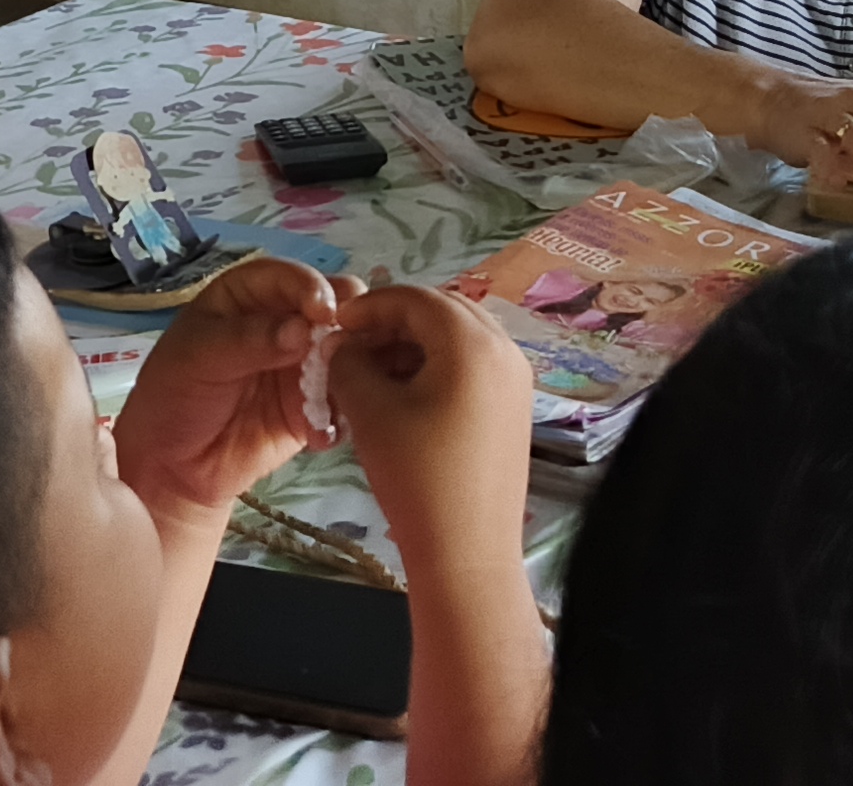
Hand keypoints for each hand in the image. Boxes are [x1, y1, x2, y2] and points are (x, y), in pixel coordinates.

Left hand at [109, 254, 342, 520]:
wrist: (170, 466)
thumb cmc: (173, 394)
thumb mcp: (199, 357)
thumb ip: (250, 340)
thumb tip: (303, 329)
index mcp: (250, 295)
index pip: (289, 278)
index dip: (311, 288)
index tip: (325, 311)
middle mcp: (284, 324)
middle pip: (331, 309)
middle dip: (347, 323)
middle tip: (354, 345)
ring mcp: (301, 366)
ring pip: (344, 356)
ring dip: (350, 371)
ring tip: (339, 394)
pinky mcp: (311, 408)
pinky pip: (339, 405)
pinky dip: (339, 417)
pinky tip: (321, 436)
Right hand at [327, 282, 535, 588]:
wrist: (466, 553)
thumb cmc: (416, 477)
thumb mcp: (370, 412)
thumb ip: (348, 363)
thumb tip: (341, 344)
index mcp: (473, 342)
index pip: (415, 299)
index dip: (370, 305)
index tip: (335, 324)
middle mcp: (505, 350)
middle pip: (443, 311)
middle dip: (395, 322)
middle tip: (354, 346)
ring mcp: (516, 380)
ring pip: (459, 339)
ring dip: (416, 344)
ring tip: (374, 373)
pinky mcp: (515, 408)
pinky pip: (474, 366)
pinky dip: (438, 368)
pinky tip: (406, 396)